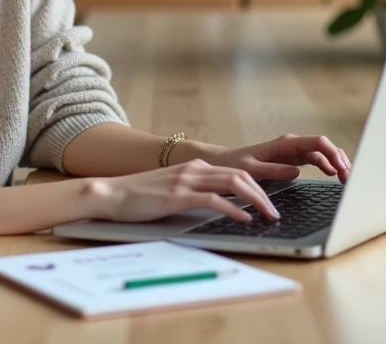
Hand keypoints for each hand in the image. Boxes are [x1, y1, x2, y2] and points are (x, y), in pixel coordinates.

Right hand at [85, 160, 280, 223]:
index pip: (235, 172)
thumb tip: (220, 206)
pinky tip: (244, 218)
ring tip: (268, 215)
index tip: (269, 201)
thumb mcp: (173, 189)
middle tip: (275, 212)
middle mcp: (194, 169)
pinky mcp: (178, 195)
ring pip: (233, 184)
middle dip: (263, 193)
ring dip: (256, 200)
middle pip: (240, 175)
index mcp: (195, 166)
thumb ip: (195, 191)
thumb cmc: (139, 196)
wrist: (110, 194)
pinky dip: (234, 209)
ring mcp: (186, 180)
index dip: (257, 186)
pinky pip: (213, 199)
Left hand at [206, 134, 350, 183]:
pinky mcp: (292, 159)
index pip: (317, 142)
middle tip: (349, 178)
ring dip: (336, 163)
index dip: (333, 154)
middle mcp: (292, 145)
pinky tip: (333, 174)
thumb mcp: (251, 170)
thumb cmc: (235, 165)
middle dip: (339, 159)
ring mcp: (293, 152)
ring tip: (346, 178)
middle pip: (325, 147)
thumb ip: (273, 170)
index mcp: (285, 144)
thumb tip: (297, 172)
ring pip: (322, 153)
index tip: (342, 169)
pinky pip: (315, 160)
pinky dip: (327, 166)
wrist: (224, 163)